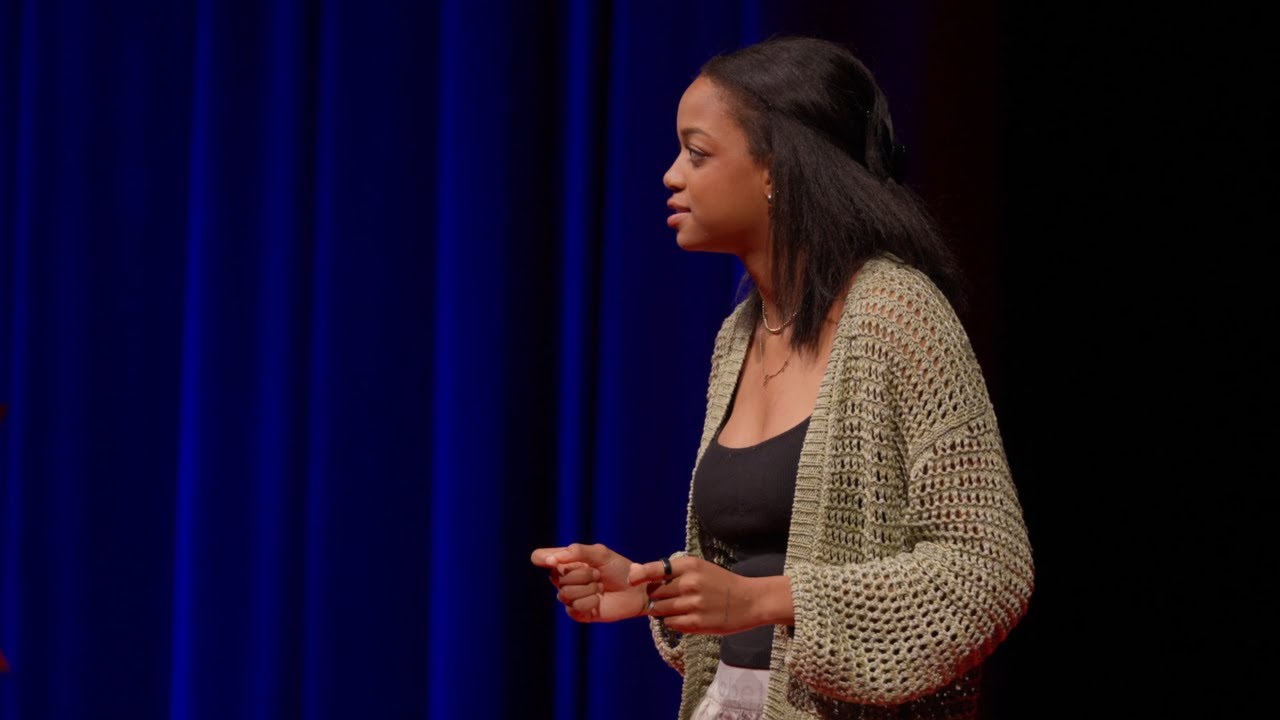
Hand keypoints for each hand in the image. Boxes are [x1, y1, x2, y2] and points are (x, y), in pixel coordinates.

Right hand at [530, 543, 647, 622]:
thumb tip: (552, 559)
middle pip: (555, 577)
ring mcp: (570, 597)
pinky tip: (598, 601)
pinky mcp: (578, 613)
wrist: (636, 589)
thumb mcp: (600, 553)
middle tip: (597, 574)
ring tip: (600, 587)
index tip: (553, 560)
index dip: (542, 558)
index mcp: (567, 562)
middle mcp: (565, 579)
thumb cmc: (619, 568)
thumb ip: (577, 552)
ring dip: (587, 589)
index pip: (540, 557)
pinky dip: (590, 602)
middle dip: (582, 574)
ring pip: (564, 594)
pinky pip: (574, 608)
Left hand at [628, 556, 767, 634]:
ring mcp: (693, 604)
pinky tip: (685, 616)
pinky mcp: (696, 623)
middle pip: (655, 592)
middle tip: (666, 597)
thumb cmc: (720, 582)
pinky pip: (670, 623)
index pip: (655, 569)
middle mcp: (690, 583)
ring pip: (660, 609)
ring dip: (662, 610)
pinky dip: (673, 621)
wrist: (749, 601)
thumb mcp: (699, 568)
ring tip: (677, 607)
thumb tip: (635, 573)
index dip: (640, 575)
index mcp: (690, 565)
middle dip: (656, 596)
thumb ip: (671, 571)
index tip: (631, 580)